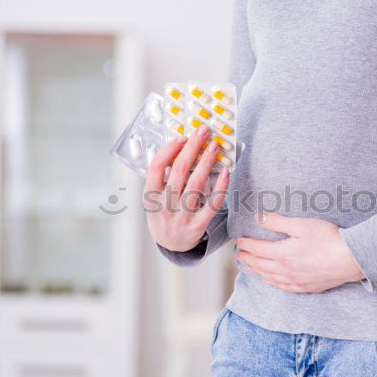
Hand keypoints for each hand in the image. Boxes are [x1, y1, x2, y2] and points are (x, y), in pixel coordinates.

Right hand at [144, 125, 229, 251]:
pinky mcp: (198, 225)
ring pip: (196, 184)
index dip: (169, 150)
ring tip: (214, 146)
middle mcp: (165, 206)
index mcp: (150, 196)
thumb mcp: (155, 197)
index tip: (182, 137)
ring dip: (206, 162)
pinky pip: (212, 203)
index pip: (156, 168)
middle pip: (179, 171)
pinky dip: (220, 187)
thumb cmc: (164, 214)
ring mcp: (181, 216)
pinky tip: (226, 172)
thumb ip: (163, 177)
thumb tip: (181, 148)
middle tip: (203, 131)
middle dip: (192, 147)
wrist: (170, 245)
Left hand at [236, 212, 365, 292]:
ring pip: (270, 277)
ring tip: (249, 268)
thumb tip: (258, 218)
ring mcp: (296, 280)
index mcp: (282, 254)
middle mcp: (286, 270)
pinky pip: (285, 287)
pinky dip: (273, 283)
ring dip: (257, 271)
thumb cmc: (328, 239)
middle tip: (239, 255)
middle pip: (261, 264)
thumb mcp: (301, 225)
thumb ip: (277, 222)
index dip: (247, 245)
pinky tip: (270, 281)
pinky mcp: (307, 286)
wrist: (351, 259)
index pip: (258, 249)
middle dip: (249, 259)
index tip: (239, 242)